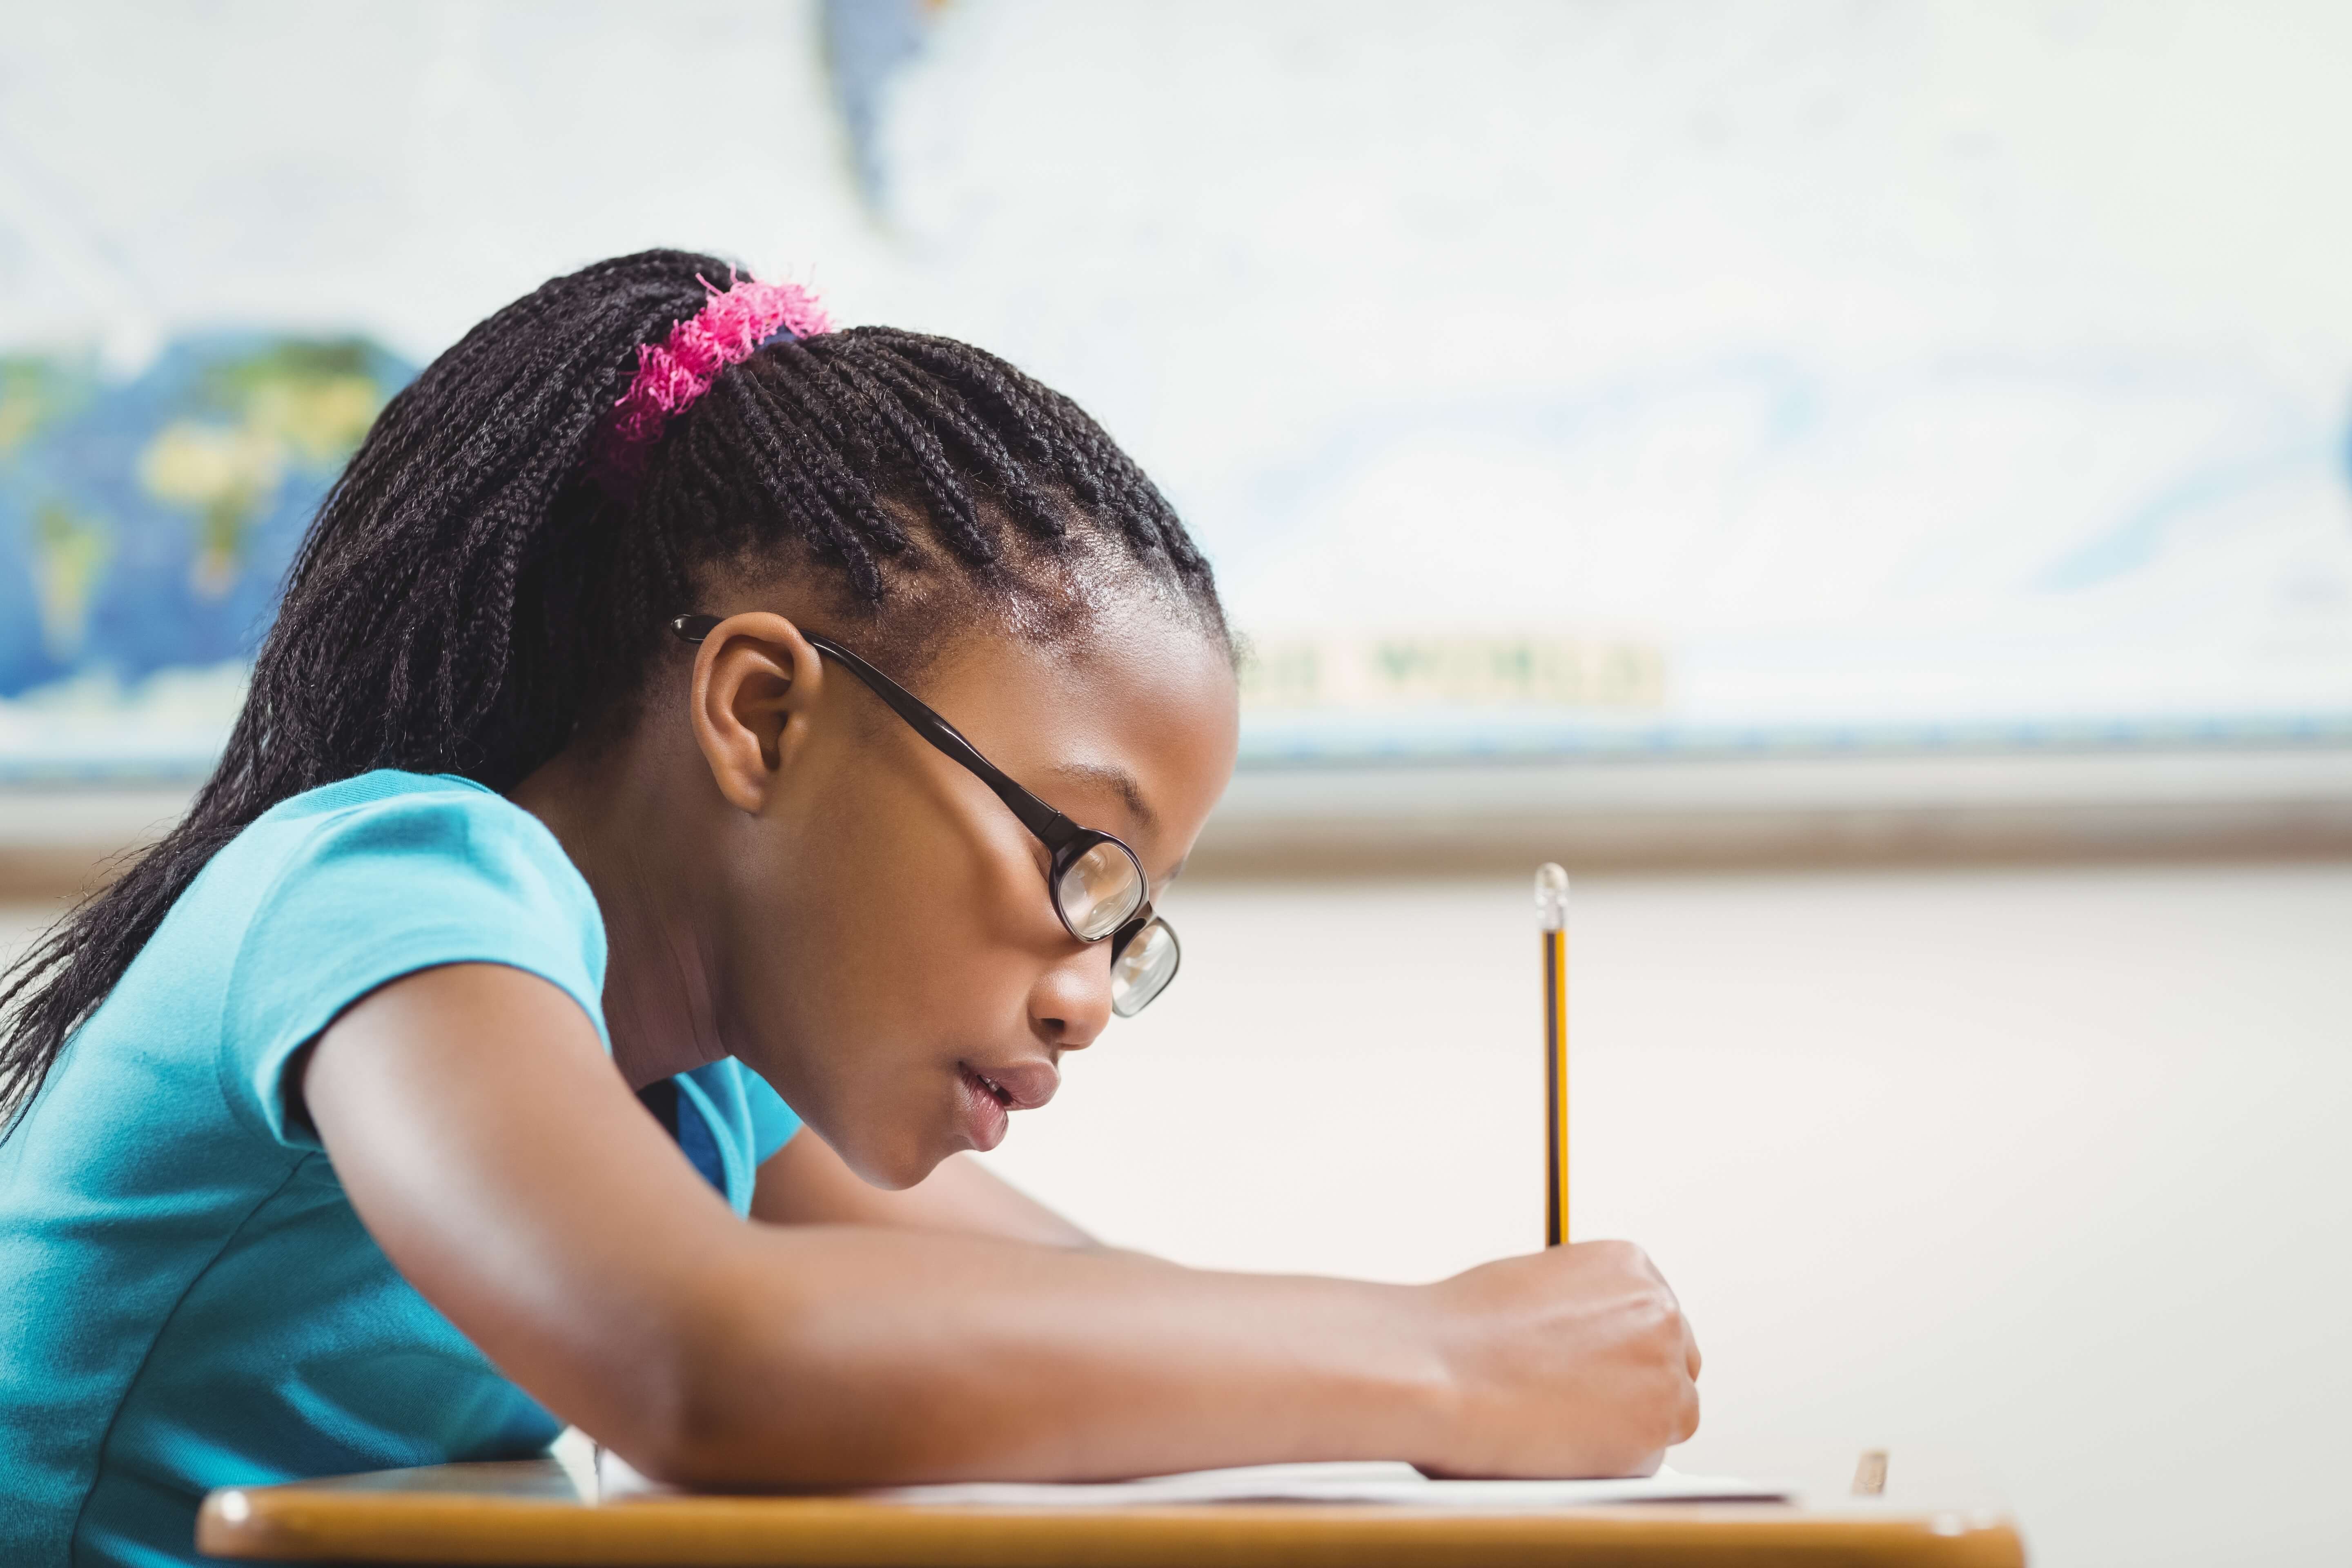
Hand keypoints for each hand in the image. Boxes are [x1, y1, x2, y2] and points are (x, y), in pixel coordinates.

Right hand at [1414, 1240, 1700, 1477]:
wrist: (1436, 1369)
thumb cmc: (1462, 1332)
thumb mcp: (1532, 1287)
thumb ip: (1579, 1309)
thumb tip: (1588, 1343)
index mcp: (1630, 1265)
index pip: (1654, 1316)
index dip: (1620, 1349)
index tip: (1592, 1368)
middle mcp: (1660, 1311)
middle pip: (1674, 1362)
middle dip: (1636, 1386)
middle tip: (1580, 1404)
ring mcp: (1664, 1370)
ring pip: (1667, 1413)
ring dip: (1626, 1426)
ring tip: (1558, 1423)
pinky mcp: (1656, 1429)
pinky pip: (1647, 1458)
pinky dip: (1612, 1462)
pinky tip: (1560, 1446)